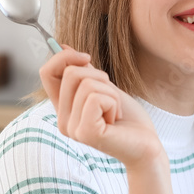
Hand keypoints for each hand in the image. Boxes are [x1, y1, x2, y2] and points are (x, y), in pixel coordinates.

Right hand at [38, 44, 164, 167]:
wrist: (146, 146)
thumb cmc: (128, 120)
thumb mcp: (105, 88)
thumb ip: (84, 72)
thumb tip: (63, 46)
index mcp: (64, 109)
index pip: (47, 73)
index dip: (64, 57)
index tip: (86, 58)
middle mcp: (63, 120)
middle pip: (70, 73)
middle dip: (99, 77)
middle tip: (112, 99)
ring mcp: (73, 128)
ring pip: (86, 84)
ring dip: (110, 93)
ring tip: (115, 112)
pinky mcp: (86, 133)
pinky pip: (96, 98)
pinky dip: (113, 103)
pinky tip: (115, 120)